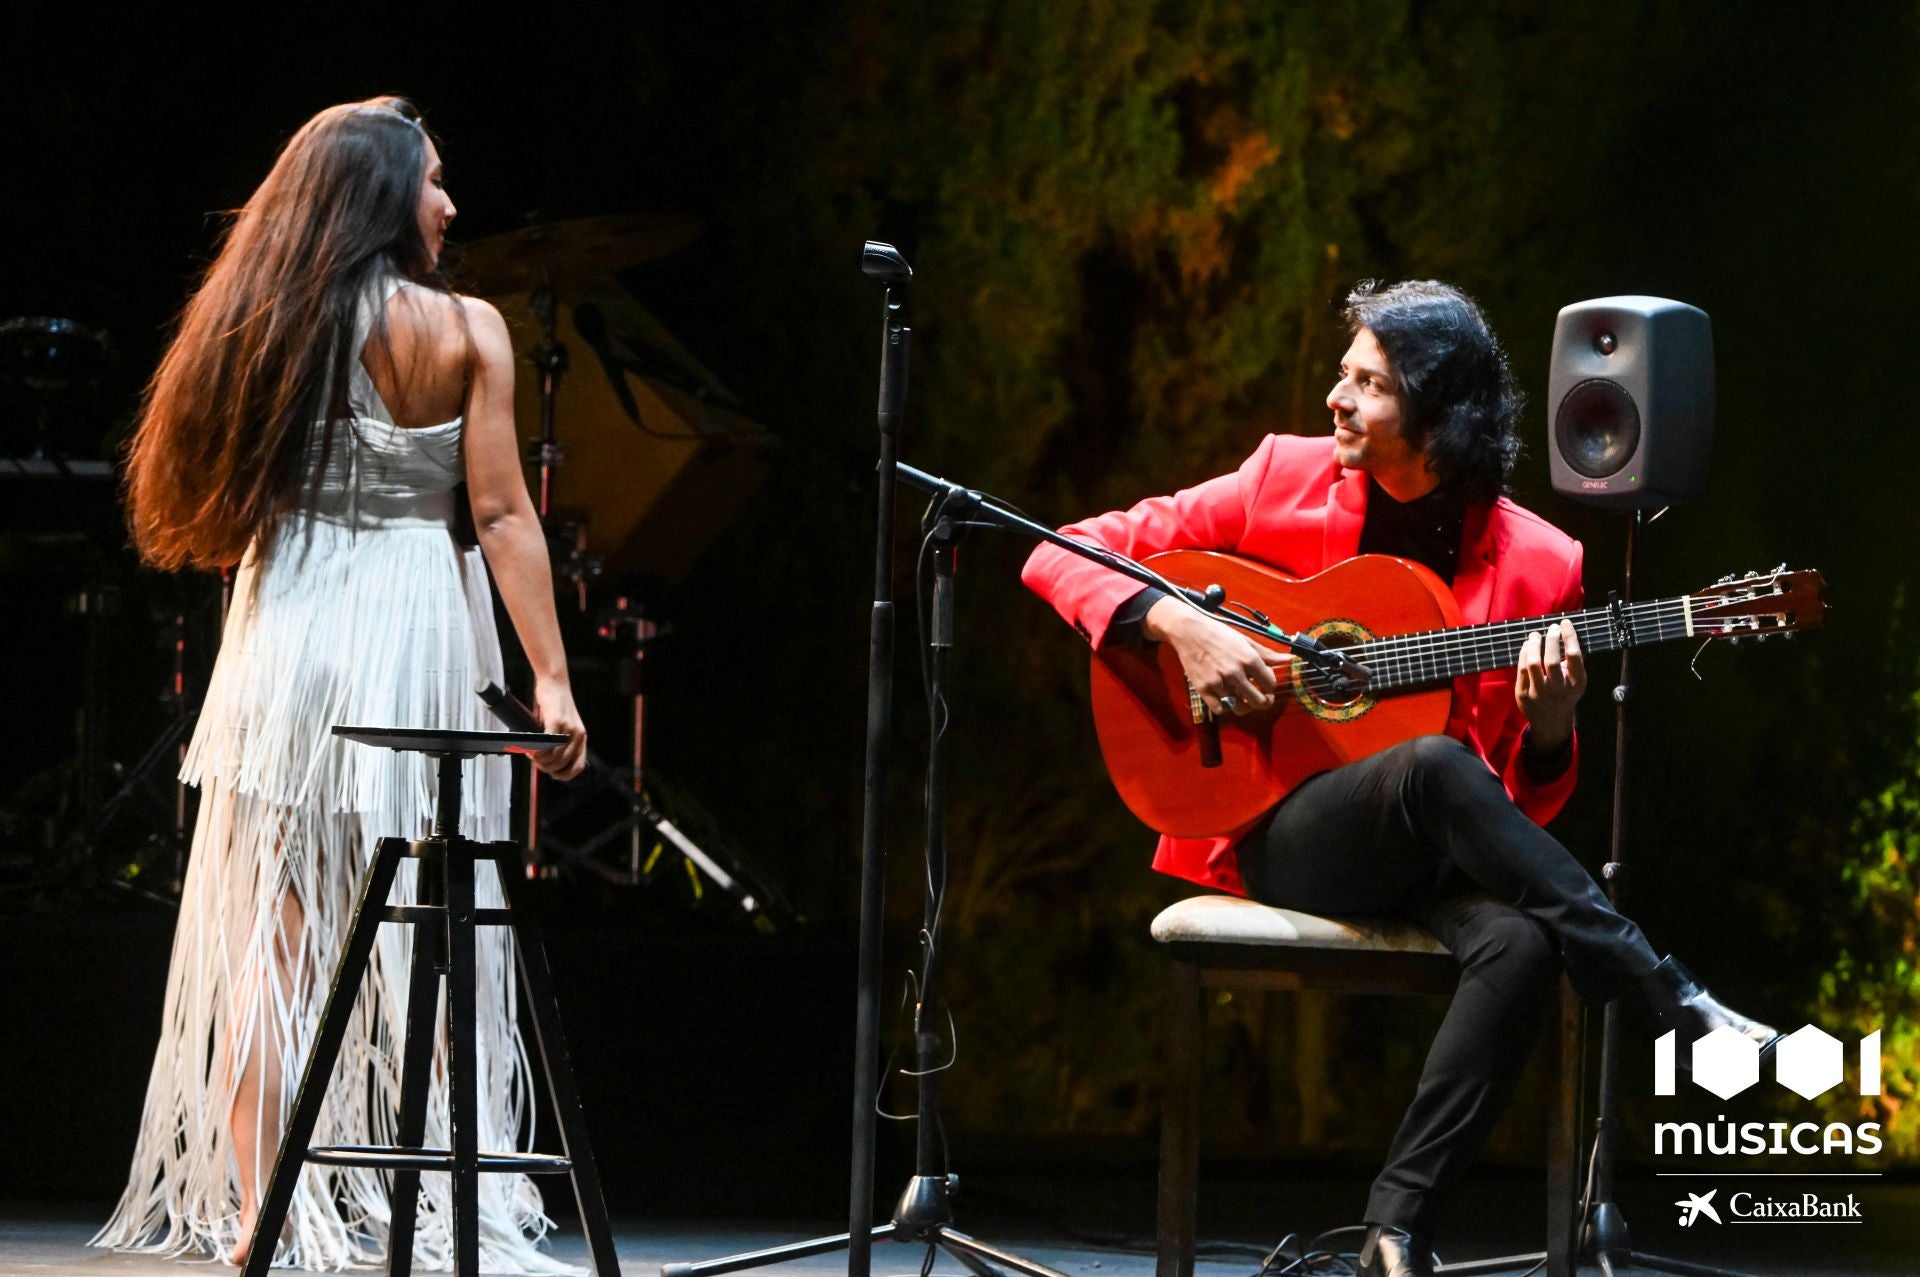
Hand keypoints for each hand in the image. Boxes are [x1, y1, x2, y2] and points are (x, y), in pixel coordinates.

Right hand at [531, 677, 587, 779]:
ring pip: (555, 757)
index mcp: (581, 738)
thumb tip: (544, 760)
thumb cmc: (554, 705)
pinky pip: (548, 744)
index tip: (552, 774)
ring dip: (540, 760)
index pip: (578, 767)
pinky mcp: (557, 720)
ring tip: (531, 755)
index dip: (564, 775)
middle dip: (546, 767)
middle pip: (562, 764)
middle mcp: (578, 735)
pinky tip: (531, 750)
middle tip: (535, 762)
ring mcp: (569, 728)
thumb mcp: (561, 726)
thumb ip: (558, 742)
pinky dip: (538, 751)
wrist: (555, 683)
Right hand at [1143, 596, 1282, 716]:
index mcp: (1249, 659)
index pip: (1271, 684)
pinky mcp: (1204, 689)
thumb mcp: (1246, 640)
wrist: (1189, 631)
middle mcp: (1235, 672)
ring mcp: (1219, 682)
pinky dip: (1225, 707)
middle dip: (1264, 702)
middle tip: (1261, 699)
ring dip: (1244, 706)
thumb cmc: (1219, 634)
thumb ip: (1267, 654)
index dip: (1271, 686)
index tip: (1265, 684)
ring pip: (1240, 708)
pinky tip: (1226, 698)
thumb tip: (1289, 659)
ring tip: (1243, 699)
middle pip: (1259, 701)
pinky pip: (1220, 709)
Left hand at [1515, 618, 1585, 751]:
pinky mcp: (1523, 694)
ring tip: (1535, 635)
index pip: (1574, 655)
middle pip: (1552, 660)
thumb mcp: (1576, 680)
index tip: (1564, 623)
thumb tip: (1565, 630)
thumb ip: (1572, 661)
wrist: (1551, 721)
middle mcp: (1558, 689)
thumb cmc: (1565, 692)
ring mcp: (1539, 693)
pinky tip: (1527, 646)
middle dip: (1551, 639)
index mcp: (1576, 683)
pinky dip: (1524, 654)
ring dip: (1534, 645)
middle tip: (1551, 628)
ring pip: (1533, 664)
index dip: (1569, 636)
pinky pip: (1521, 669)